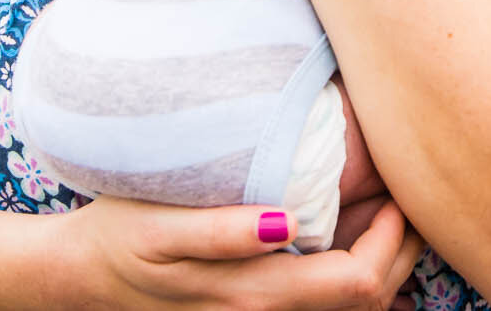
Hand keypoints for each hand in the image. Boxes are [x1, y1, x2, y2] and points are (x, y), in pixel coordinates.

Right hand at [68, 194, 423, 308]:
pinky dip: (357, 272)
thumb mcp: (160, 229)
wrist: (82, 276)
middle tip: (407, 191)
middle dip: (402, 249)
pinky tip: (355, 230)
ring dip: (385, 260)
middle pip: (371, 300)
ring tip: (388, 203)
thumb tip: (288, 223)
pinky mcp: (260, 310)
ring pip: (356, 307)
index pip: (359, 284)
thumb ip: (221, 231)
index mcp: (257, 297)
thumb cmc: (121, 238)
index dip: (393, 240)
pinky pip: (329, 304)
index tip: (397, 190)